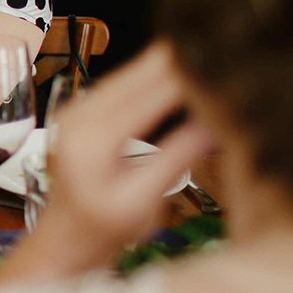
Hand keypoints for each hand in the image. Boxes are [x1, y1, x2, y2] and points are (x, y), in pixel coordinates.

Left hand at [0, 43, 213, 280]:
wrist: (64, 237)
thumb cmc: (103, 229)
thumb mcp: (143, 201)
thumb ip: (175, 159)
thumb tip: (214, 123)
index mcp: (94, 137)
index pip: (152, 92)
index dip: (191, 76)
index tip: (229, 64)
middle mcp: (80, 112)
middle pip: (141, 72)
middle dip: (183, 64)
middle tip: (228, 55)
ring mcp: (77, 107)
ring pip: (132, 71)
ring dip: (170, 67)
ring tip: (213, 63)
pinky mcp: (82, 109)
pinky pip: (123, 82)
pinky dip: (153, 79)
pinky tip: (183, 78)